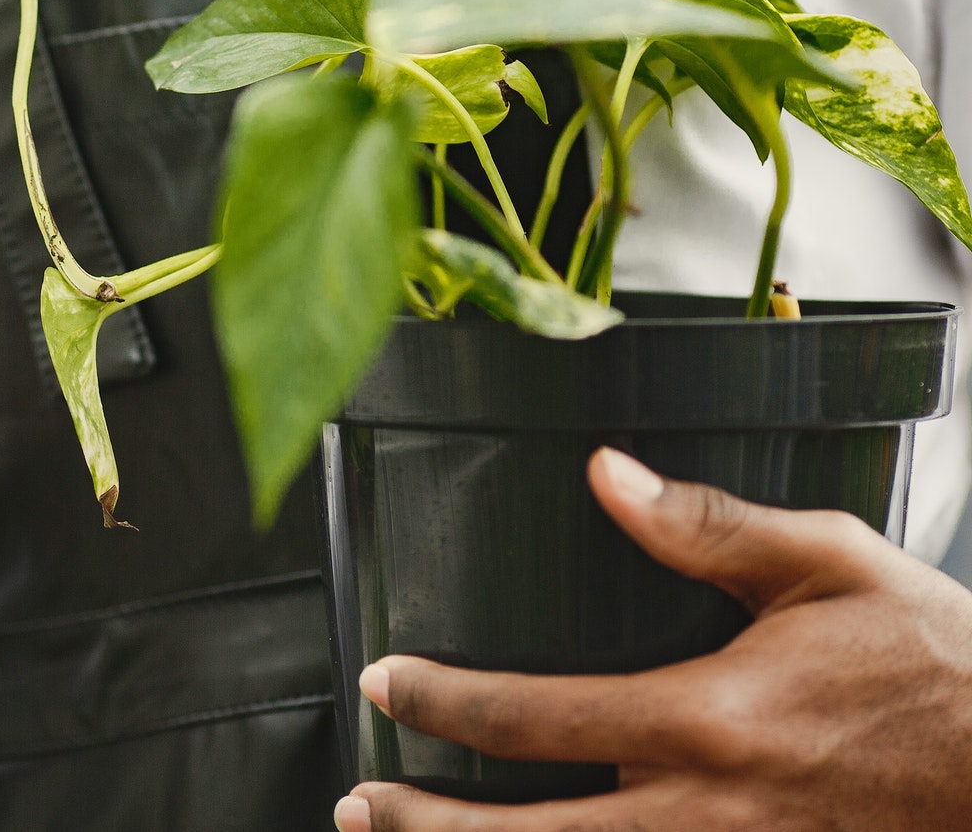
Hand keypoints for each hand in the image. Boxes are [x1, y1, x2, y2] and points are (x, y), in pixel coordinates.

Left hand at [335, 448, 971, 830]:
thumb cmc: (940, 670)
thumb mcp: (832, 564)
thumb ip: (706, 525)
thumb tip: (605, 477)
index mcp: (708, 718)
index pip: (535, 715)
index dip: (443, 702)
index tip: (386, 682)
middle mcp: (706, 809)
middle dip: (431, 826)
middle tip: (360, 805)